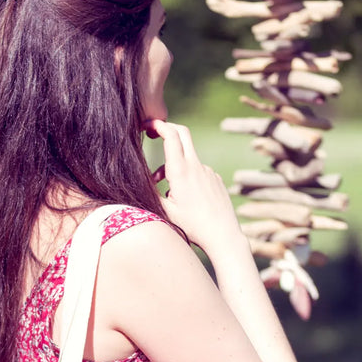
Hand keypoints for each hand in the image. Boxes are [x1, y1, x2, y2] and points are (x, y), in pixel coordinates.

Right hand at [145, 119, 242, 255]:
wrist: (223, 236)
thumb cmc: (193, 227)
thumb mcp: (166, 212)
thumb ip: (150, 193)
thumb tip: (138, 182)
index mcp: (181, 171)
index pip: (171, 135)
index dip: (158, 125)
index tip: (147, 125)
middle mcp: (196, 166)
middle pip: (182, 133)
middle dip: (167, 129)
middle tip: (154, 133)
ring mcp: (208, 171)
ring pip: (187, 158)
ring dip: (174, 166)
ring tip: (167, 192)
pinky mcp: (216, 179)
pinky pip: (198, 171)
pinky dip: (187, 177)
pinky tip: (187, 199)